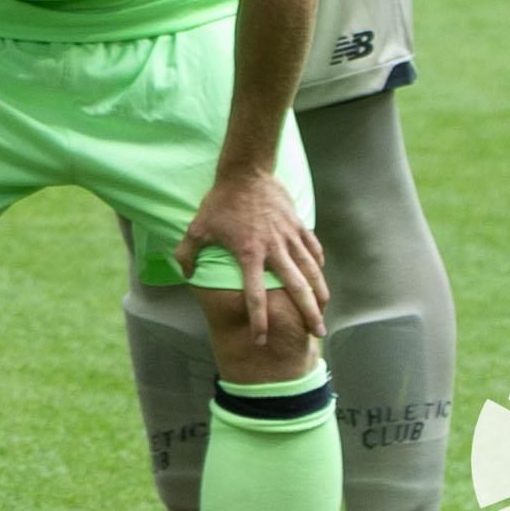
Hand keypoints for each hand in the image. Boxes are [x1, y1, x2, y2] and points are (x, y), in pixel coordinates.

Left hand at [174, 167, 327, 340]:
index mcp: (248, 254)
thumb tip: (185, 274)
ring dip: (320, 293)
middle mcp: (274, 250)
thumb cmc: (220, 201)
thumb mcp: (197, 227)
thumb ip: (187, 253)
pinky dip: (318, 265)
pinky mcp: (299, 226)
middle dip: (308, 314)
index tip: (262, 339)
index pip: (255, 295)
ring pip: (311, 271)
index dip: (258, 320)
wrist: (246, 171)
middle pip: (296, 289)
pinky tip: (320, 276)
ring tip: (324, 312)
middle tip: (317, 334)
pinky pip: (313, 250)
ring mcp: (289, 237)